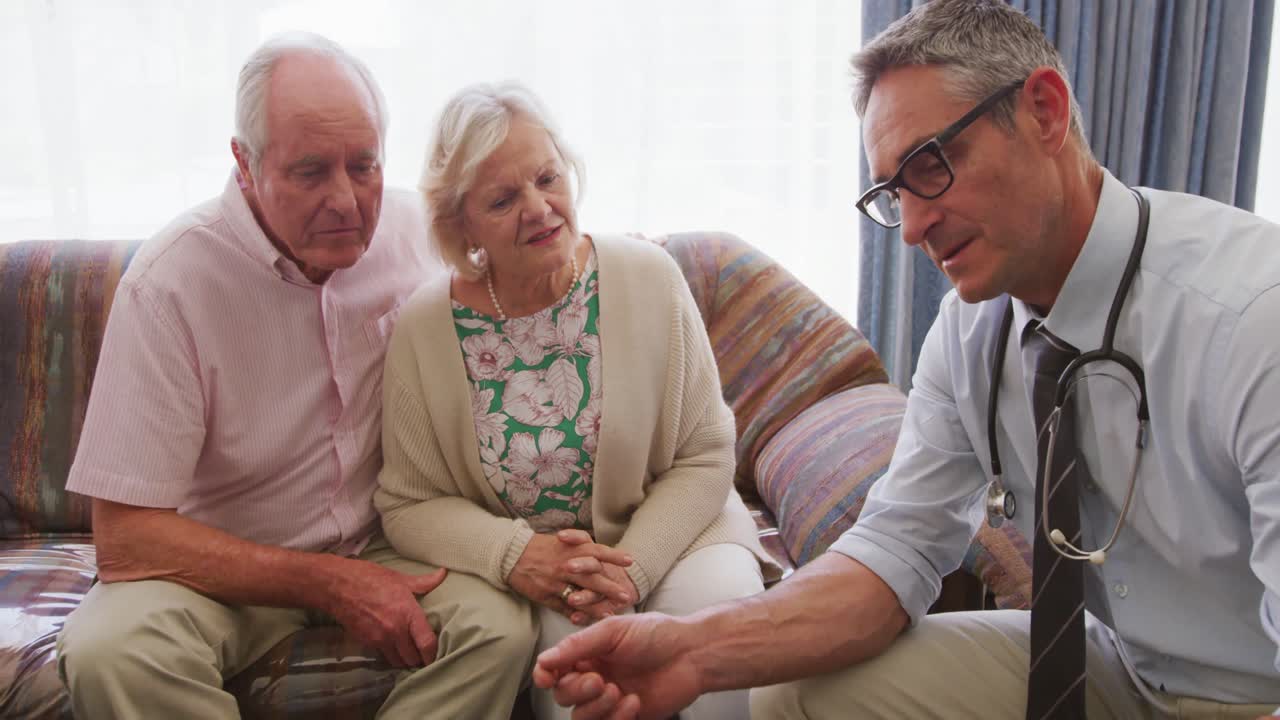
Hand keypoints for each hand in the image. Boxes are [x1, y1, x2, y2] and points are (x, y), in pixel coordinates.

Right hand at [324, 558, 446, 667]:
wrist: (337, 586)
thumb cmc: (369, 578)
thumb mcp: (400, 579)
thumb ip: (424, 582)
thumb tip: (442, 574)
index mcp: (408, 613)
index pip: (426, 643)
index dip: (433, 653)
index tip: (436, 655)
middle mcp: (395, 630)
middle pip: (413, 658)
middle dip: (419, 658)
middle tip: (422, 653)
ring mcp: (379, 639)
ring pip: (398, 661)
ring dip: (404, 659)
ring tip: (408, 651)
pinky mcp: (366, 643)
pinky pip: (383, 656)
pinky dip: (389, 654)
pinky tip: (392, 645)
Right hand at [509, 529, 634, 617]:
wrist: (511, 554)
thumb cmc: (539, 547)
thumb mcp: (561, 542)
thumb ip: (580, 547)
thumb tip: (601, 556)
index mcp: (570, 549)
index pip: (597, 550)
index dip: (614, 556)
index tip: (630, 561)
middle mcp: (565, 564)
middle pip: (592, 576)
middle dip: (610, 587)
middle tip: (626, 596)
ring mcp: (556, 581)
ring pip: (579, 594)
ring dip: (596, 605)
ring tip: (610, 613)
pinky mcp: (546, 595)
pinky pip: (563, 607)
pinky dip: (575, 614)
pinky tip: (585, 620)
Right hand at [533, 613, 701, 719]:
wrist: (692, 654)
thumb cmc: (656, 634)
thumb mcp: (614, 631)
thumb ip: (578, 645)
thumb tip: (544, 659)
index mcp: (588, 654)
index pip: (555, 670)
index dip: (545, 675)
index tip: (546, 677)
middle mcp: (594, 678)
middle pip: (564, 695)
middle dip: (577, 691)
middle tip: (600, 680)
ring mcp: (610, 700)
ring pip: (582, 716)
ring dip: (596, 707)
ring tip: (619, 691)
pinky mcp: (627, 717)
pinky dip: (617, 718)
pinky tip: (634, 702)